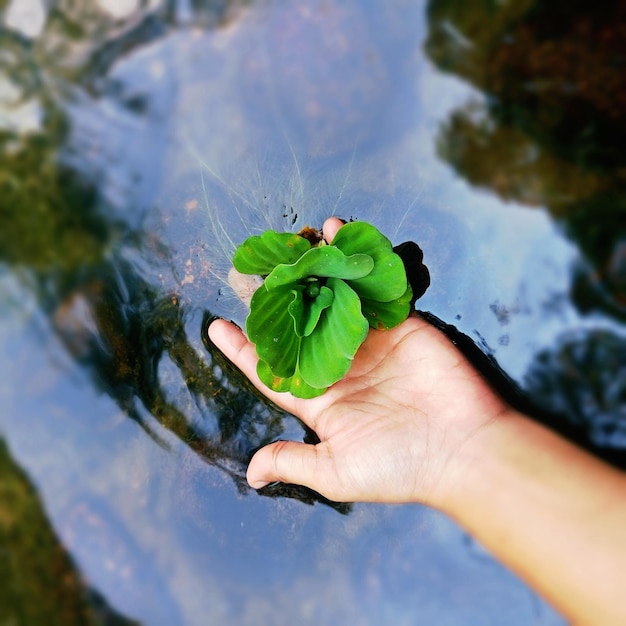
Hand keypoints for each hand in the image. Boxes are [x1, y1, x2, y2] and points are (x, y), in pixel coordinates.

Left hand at [208, 218, 508, 505]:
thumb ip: (292, 460)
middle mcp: (340, 365)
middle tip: (247, 270)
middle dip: (272, 299)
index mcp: (320, 398)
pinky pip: (370, 287)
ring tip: (286, 245)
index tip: (217, 328)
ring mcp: (369, 341)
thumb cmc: (398, 466)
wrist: (464, 449)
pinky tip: (334, 235)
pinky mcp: (399, 323)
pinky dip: (353, 261)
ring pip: (330, 299)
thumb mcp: (336, 471)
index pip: (272, 369)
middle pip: (297, 325)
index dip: (243, 349)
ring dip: (308, 271)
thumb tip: (252, 474)